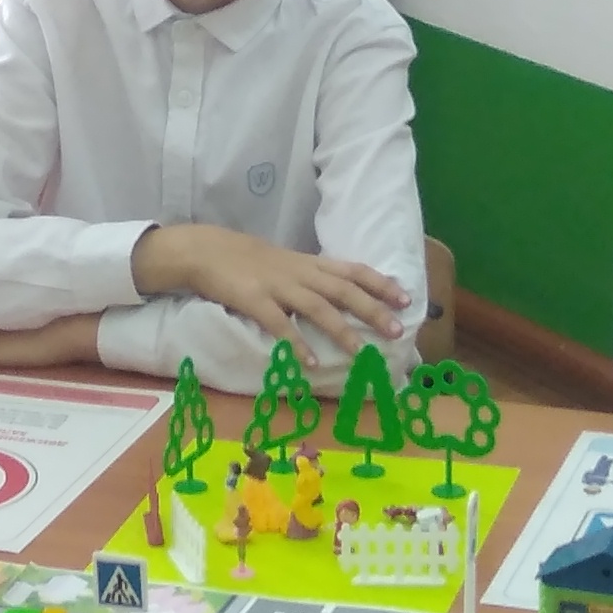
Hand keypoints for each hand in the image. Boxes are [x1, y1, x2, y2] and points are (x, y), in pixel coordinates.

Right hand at [133, 225, 408, 363]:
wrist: (206, 250)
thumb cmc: (248, 260)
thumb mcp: (287, 263)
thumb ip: (313, 277)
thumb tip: (343, 295)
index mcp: (310, 263)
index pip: (353, 270)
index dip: (380, 283)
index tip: (406, 298)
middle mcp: (300, 273)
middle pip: (344, 291)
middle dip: (373, 310)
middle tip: (397, 330)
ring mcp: (278, 286)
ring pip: (318, 308)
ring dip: (342, 330)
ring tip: (362, 352)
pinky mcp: (255, 300)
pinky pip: (280, 324)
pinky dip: (297, 343)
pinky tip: (311, 362)